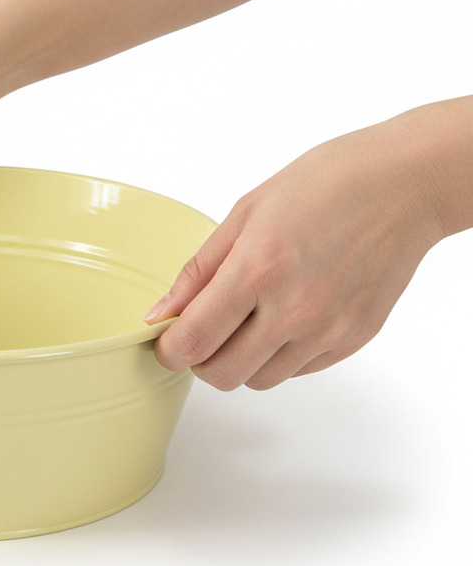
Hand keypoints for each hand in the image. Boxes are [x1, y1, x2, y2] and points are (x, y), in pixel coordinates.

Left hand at [145, 111, 447, 390]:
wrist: (403, 186)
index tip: (166, 341)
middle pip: (221, 374)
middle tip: (204, 331)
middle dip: (201, 359)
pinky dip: (280, 355)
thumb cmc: (325, 185)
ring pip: (259, 380)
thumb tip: (161, 312)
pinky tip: (286, 316)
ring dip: (241, 360)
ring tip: (250, 318)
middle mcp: (293, 309)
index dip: (168, 350)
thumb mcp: (245, 213)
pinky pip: (297, 371)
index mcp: (257, 270)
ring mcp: (327, 330)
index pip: (192, 342)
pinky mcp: (352, 340)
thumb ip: (198, 271)